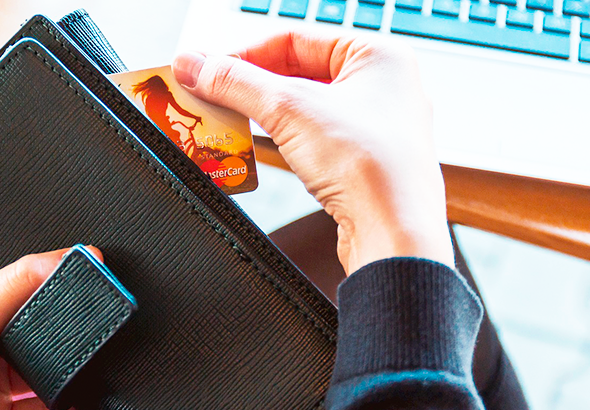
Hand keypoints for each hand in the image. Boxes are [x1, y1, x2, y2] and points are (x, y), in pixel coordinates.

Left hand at [0, 247, 100, 409]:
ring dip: (65, 369)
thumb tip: (68, 256)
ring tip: (93, 363)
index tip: (94, 280)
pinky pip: (38, 403)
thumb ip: (16, 285)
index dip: (57, 282)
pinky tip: (76, 395)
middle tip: (99, 327)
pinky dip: (60, 400)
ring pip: (42, 368)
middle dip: (67, 330)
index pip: (24, 282)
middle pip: (40, 328)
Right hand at [173, 32, 452, 272]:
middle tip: (209, 95)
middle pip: (297, 70)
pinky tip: (260, 147)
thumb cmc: (373, 169)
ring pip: (305, 106)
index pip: (294, 38)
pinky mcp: (364, 160)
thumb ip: (234, 82)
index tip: (206, 69)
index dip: (244, 53)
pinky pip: (314, 136)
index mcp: (378, 56)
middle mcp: (382, 86)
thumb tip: (195, 64)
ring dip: (263, 113)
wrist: (395, 236)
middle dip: (249, 86)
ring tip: (226, 120)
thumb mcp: (289, 110)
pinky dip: (283, 138)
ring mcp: (375, 125)